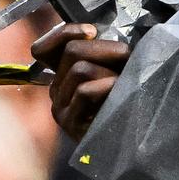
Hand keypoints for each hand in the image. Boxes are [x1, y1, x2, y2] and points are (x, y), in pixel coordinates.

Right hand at [40, 23, 130, 140]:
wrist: (135, 148)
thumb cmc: (130, 104)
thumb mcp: (115, 71)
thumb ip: (102, 54)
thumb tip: (97, 32)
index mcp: (63, 76)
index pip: (43, 49)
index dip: (65, 33)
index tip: (92, 32)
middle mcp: (56, 90)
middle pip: (72, 51)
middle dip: (106, 49)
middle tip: (128, 58)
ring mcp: (60, 108)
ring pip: (80, 69)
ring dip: (110, 71)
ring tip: (125, 85)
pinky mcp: (70, 124)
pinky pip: (84, 91)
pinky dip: (107, 86)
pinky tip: (119, 93)